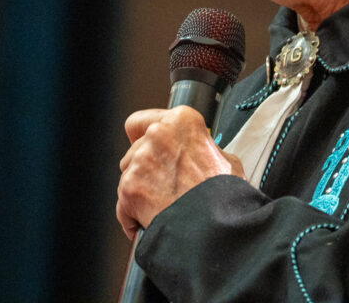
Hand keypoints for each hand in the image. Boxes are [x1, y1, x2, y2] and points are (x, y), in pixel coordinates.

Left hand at [116, 105, 243, 239]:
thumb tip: (198, 153)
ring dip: (139, 191)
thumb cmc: (224, 197)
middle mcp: (157, 134)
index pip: (140, 122)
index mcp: (181, 121)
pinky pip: (123, 204)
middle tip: (163, 187)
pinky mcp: (130, 187)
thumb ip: (202, 149)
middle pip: (133, 151)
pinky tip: (152, 221)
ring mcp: (141, 160)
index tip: (147, 150)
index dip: (142, 139)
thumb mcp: (225, 160)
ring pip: (127, 176)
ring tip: (162, 207)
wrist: (217, 228)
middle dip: (144, 170)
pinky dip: (133, 216)